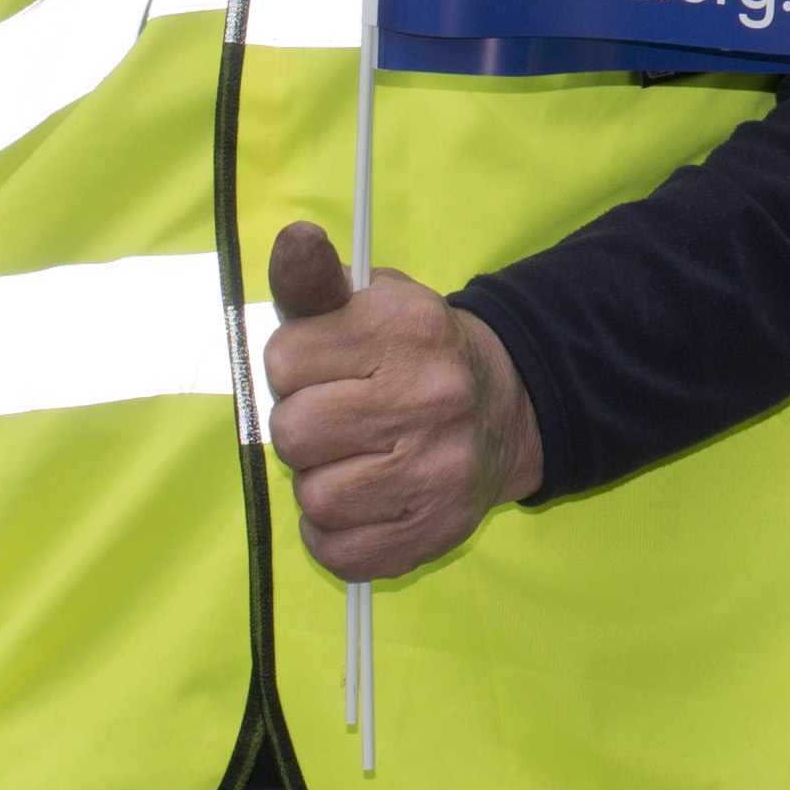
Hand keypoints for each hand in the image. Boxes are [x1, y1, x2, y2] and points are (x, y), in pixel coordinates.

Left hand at [265, 226, 541, 579]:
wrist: (506, 406)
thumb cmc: (414, 352)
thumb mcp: (371, 299)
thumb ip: (315, 279)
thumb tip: (293, 239)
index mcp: (404, 327)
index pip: (283, 360)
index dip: (292, 366)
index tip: (322, 367)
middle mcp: (428, 396)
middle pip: (293, 432)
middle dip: (302, 426)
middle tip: (337, 417)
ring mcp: (437, 470)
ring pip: (314, 498)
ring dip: (319, 482)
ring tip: (353, 460)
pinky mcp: (436, 529)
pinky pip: (340, 551)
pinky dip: (335, 533)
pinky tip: (360, 501)